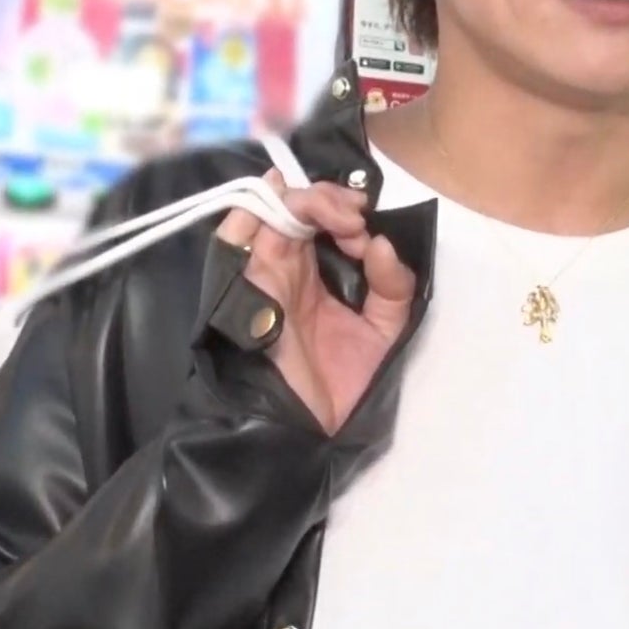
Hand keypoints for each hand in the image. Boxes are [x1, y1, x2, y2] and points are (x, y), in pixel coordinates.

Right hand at [213, 171, 415, 433]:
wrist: (314, 429)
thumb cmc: (343, 382)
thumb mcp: (385, 326)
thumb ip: (392, 285)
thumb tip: (382, 243)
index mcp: (315, 272)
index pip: (322, 218)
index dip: (345, 210)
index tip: (368, 229)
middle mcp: (287, 266)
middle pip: (295, 206)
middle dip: (328, 199)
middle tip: (356, 218)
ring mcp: (264, 273)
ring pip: (270, 210)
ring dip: (306, 201)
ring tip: (340, 216)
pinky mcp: (247, 286)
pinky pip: (236, 237)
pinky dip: (256, 210)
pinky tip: (286, 201)